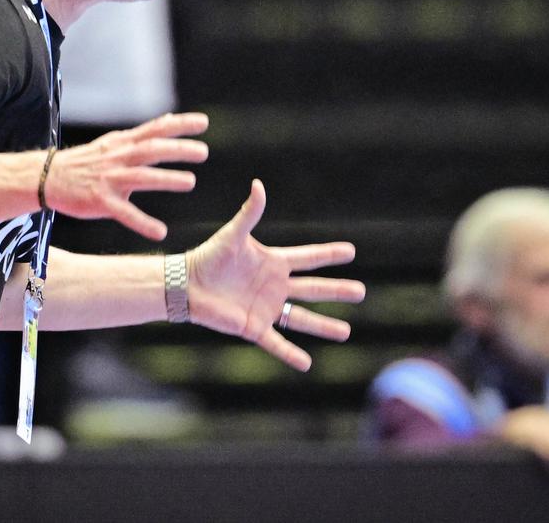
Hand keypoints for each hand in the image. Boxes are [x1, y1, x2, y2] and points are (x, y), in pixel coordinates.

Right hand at [45, 112, 209, 239]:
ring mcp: (110, 180)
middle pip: (151, 150)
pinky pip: (125, 213)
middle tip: (203, 152)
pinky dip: (143, 222)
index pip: (155, 129)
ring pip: (142, 177)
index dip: (179, 124)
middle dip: (178, 149)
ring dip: (166, 179)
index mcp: (124, 143)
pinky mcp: (100, 201)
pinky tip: (160, 232)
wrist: (49, 177)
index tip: (203, 123)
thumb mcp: (114, 142)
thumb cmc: (86, 161)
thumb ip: (142, 135)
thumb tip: (168, 120)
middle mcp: (119, 158)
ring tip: (190, 182)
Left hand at [186, 180, 365, 370]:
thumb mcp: (233, 235)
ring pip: (302, 319)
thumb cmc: (209, 257)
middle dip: (338, 291)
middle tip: (361, 292)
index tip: (351, 251)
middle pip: (314, 289)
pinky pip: (276, 342)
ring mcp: (266, 308)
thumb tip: (258, 184)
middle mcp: (275, 286)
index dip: (329, 254)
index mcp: (274, 263)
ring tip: (346, 332)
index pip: (308, 258)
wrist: (187, 284)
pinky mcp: (253, 327)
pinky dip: (290, 354)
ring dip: (324, 326)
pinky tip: (307, 364)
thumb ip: (249, 213)